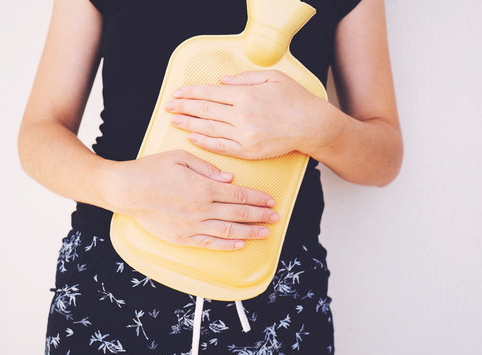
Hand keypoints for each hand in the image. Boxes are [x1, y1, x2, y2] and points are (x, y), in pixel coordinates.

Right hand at [100, 150, 279, 249]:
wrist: (126, 190)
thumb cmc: (152, 170)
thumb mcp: (180, 157)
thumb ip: (208, 168)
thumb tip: (229, 178)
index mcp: (203, 187)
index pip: (238, 195)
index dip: (257, 198)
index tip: (270, 201)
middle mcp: (201, 208)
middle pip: (238, 213)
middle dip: (260, 216)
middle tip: (276, 217)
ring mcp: (192, 225)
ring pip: (228, 230)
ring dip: (250, 232)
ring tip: (265, 233)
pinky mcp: (182, 237)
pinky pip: (210, 243)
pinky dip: (227, 244)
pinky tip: (239, 243)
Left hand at [164, 69, 325, 158]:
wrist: (313, 126)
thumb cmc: (296, 100)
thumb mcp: (273, 78)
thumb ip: (245, 78)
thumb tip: (223, 82)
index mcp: (246, 95)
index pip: (210, 93)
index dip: (191, 93)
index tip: (178, 93)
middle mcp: (241, 115)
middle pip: (205, 110)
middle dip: (184, 107)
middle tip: (168, 106)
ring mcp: (244, 135)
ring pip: (209, 128)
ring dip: (189, 124)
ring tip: (175, 120)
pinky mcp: (249, 151)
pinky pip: (221, 147)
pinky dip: (205, 142)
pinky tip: (193, 137)